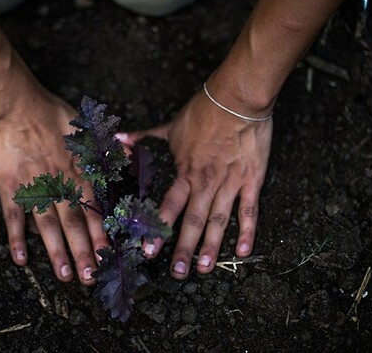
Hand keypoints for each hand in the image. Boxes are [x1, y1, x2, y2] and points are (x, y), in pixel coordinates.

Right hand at [0, 86, 107, 284]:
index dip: (101, 235)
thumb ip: (105, 145)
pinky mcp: (11, 187)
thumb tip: (127, 152)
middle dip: (84, 252)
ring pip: (48, 226)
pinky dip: (16, 238)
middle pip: (74, 224)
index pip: (94, 210)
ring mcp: (35, 188)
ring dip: (57, 252)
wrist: (17, 105)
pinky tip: (21, 259)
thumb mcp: (85, 126)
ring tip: (64, 276)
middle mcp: (60, 184)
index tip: (109, 256)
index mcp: (78, 172)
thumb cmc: (51, 113)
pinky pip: (14, 217)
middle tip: (91, 278)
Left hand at [118, 88, 272, 278]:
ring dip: (212, 246)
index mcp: (185, 172)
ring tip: (205, 269)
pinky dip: (248, 231)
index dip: (158, 229)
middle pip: (193, 220)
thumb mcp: (170, 125)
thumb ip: (145, 136)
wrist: (237, 98)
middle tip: (178, 273)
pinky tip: (245, 252)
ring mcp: (230, 182)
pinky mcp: (252, 180)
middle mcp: (206, 182)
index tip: (149, 251)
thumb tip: (120, 138)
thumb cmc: (203, 111)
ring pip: (220, 220)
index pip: (169, 206)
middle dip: (185, 249)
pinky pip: (250, 209)